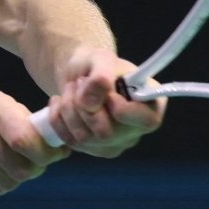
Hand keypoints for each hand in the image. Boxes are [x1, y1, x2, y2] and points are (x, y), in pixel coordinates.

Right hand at [0, 90, 68, 197]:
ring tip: (8, 164)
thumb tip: (57, 143)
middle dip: (35, 169)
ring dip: (16, 178)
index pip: (26, 141)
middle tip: (33, 163)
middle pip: (21, 169)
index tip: (55, 154)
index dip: (46, 154)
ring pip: (9, 183)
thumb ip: (25, 120)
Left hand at [45, 52, 164, 157]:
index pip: (145, 122)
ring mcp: (113, 144)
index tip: (108, 92)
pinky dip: (57, 117)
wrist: (79, 76)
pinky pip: (68, 140)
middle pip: (106, 133)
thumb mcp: (101, 58)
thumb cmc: (98, 65)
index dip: (121, 108)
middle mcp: (135, 131)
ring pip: (83, 138)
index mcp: (150, 107)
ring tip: (71, 88)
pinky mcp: (91, 149)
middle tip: (80, 82)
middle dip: (84, 104)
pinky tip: (60, 102)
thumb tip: (90, 104)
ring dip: (69, 107)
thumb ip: (101, 75)